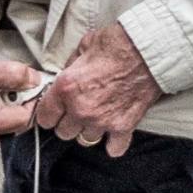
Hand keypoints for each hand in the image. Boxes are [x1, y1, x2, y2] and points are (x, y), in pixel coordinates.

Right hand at [0, 50, 41, 151]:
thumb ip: (13, 74)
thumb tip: (36, 81)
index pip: (26, 118)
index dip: (31, 97)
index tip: (28, 81)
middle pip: (20, 121)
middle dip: (17, 99)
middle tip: (0, 82)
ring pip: (11, 120)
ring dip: (8, 101)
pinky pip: (1, 120)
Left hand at [35, 23, 160, 157]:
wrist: (148, 50)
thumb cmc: (117, 44)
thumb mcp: (83, 46)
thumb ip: (70, 66)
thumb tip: (66, 75)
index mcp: (66, 88)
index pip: (44, 117)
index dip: (49, 113)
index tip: (54, 111)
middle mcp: (81, 109)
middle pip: (63, 133)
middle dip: (68, 123)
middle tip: (77, 111)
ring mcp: (102, 121)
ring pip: (85, 140)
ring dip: (89, 131)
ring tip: (97, 118)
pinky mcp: (123, 127)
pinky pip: (113, 148)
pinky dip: (113, 143)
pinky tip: (113, 133)